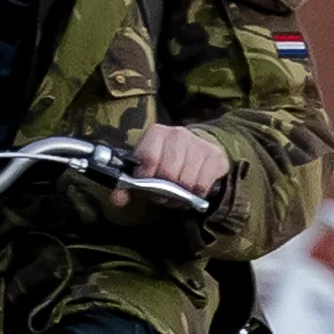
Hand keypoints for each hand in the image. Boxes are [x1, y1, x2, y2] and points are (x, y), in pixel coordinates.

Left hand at [115, 121, 230, 208]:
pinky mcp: (215, 157)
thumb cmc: (165, 162)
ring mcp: (199, 144)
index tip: (146, 186)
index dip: (146, 178)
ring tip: (176, 194)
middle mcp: (178, 134)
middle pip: (167, 172)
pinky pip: (202, 185)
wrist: (197, 150)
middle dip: (162, 190)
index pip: (148, 158)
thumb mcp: (143, 170)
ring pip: (185, 181)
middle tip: (162, 195)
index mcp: (157, 134)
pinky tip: (191, 192)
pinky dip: (195, 194)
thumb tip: (117, 199)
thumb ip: (125, 185)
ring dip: (179, 195)